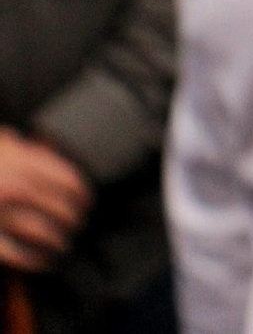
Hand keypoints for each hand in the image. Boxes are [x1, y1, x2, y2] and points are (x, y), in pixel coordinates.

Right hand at [0, 128, 91, 272]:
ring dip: (59, 242)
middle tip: (77, 226)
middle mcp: (11, 188)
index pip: (67, 180)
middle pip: (59, 208)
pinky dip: (35, 261)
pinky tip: (44, 263)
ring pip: (42, 232)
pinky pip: (17, 254)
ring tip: (63, 245)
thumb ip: (22, 149)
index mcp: (19, 163)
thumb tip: (49, 154)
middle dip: (73, 220)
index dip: (82, 194)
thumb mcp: (0, 146)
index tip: (87, 202)